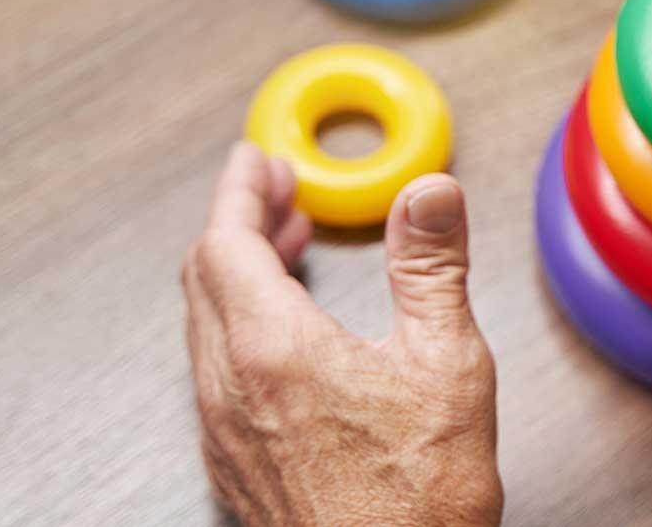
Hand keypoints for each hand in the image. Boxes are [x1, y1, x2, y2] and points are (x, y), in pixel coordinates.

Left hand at [182, 143, 500, 526]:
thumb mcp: (447, 364)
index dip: (239, 189)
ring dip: (238, 274)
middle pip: (204, 277)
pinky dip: (238, 326)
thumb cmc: (419, 503)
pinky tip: (285, 336)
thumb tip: (430, 193)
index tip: (257, 159)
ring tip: (287, 251)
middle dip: (239, 222)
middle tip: (278, 193)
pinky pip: (214, 373)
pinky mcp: (233, 468)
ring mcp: (224, 434)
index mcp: (276, 351)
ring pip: (205, 327)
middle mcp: (232, 390)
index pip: (226, 241)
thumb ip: (431, 267)